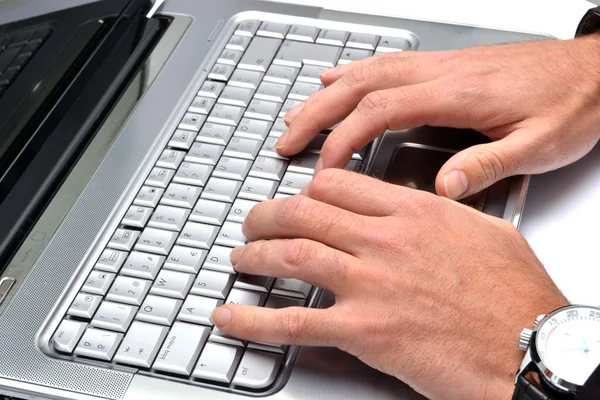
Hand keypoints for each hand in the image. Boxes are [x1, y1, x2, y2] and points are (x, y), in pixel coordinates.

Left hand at [211, 169, 567, 399]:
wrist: (529, 345)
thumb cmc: (514, 294)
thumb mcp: (484, 231)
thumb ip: (443, 211)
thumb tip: (424, 200)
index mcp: (413, 211)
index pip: (339, 184)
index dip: (309, 190)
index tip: (300, 198)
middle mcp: (384, 240)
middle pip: (304, 212)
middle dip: (266, 215)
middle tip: (251, 221)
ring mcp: (369, 284)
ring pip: (291, 254)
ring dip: (254, 254)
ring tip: (238, 257)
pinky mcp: (363, 331)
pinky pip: (293, 321)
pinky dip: (252, 320)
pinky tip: (228, 317)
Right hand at [275, 35, 599, 199]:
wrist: (599, 71)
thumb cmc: (573, 104)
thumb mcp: (542, 144)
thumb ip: (490, 163)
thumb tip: (445, 186)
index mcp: (457, 94)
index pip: (380, 112)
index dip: (343, 138)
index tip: (323, 168)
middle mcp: (441, 73)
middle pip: (360, 86)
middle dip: (317, 114)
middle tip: (286, 140)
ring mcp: (440, 65)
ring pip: (368, 71)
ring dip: (327, 94)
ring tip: (297, 114)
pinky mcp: (446, 65)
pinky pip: (387, 62)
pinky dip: (354, 72)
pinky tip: (338, 79)